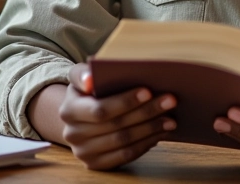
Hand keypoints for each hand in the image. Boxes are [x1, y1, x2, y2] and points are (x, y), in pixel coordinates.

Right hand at [58, 63, 177, 169]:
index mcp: (69, 110)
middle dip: (146, 112)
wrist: (79, 115)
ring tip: (170, 118)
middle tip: (170, 101)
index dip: (125, 101)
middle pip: (117, 125)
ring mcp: (83, 152)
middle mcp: (73, 134)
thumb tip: (91, 78)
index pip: (101, 109)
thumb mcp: (81, 76)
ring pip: (124, 142)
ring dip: (150, 129)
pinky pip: (125, 156)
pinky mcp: (96, 164)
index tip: (149, 91)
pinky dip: (145, 144)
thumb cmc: (87, 89)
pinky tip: (159, 132)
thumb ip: (83, 74)